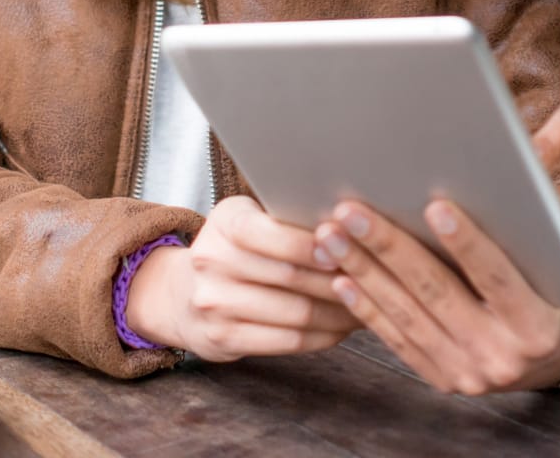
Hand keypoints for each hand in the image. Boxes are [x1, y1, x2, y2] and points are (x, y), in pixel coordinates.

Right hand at [125, 195, 359, 361]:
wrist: (181, 293)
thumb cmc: (238, 249)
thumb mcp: (252, 219)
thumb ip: (291, 217)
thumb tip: (358, 220)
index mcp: (226, 222)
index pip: (275, 233)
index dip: (316, 244)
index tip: (352, 246)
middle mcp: (212, 260)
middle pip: (291, 276)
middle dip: (342, 280)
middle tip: (379, 282)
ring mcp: (213, 303)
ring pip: (295, 312)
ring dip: (340, 312)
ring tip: (370, 306)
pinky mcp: (222, 339)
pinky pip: (287, 341)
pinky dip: (323, 336)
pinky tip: (344, 328)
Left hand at [312, 199, 559, 394]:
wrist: (556, 356)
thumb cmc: (553, 290)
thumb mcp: (553, 266)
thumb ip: (519, 235)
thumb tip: (474, 180)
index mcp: (538, 325)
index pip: (498, 277)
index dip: (467, 242)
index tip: (435, 205)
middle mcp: (503, 356)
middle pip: (437, 293)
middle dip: (389, 248)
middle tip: (350, 211)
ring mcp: (469, 374)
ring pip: (407, 315)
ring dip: (364, 272)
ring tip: (331, 236)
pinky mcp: (442, 380)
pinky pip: (397, 340)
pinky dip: (366, 308)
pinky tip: (341, 277)